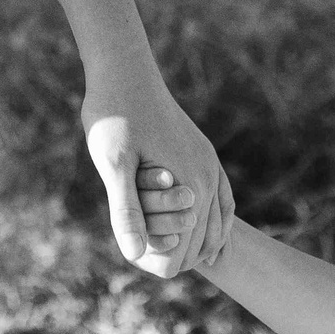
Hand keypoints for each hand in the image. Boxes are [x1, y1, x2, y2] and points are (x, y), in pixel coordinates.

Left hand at [82, 55, 231, 278]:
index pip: (180, 253)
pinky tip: (199, 231)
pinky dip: (213, 223)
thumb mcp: (114, 163)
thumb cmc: (115, 114)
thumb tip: (134, 255)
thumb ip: (127, 210)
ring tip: (165, 255)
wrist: (124, 71)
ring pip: (215, 225)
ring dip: (192, 243)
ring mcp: (210, 164)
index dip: (153, 263)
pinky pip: (220, 200)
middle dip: (172, 255)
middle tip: (141, 257)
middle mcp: (209, 178)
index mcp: (191, 185)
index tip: (129, 254)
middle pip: (199, 243)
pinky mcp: (204, 154)